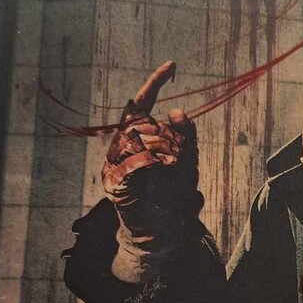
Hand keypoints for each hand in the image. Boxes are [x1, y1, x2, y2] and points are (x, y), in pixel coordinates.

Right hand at [101, 61, 201, 280]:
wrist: (159, 236)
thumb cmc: (172, 200)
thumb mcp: (188, 164)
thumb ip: (185, 137)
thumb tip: (177, 110)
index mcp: (139, 139)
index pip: (143, 104)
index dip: (155, 83)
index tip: (172, 65)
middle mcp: (123, 147)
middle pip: (147, 121)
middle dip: (171, 137)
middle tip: (180, 158)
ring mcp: (115, 164)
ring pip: (140, 138)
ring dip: (164, 153)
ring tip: (170, 172)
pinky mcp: (115, 182)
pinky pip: (135, 162)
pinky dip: (152, 166)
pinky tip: (158, 175)